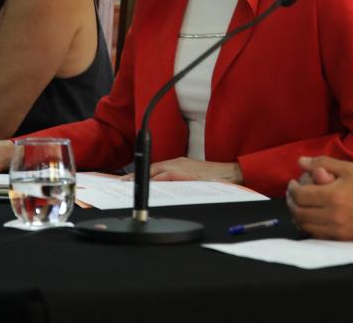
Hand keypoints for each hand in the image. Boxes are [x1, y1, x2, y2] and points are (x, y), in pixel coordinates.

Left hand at [122, 157, 242, 183]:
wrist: (229, 174)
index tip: (129, 178)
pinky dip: (154, 180)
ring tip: (128, 184)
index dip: (142, 172)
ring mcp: (180, 167)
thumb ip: (180, 180)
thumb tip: (167, 190)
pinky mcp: (184, 173)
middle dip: (136, 175)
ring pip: (155, 171)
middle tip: (122, 182)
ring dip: (141, 177)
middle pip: (152, 168)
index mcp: (178, 164)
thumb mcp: (193, 177)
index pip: (156, 167)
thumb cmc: (214, 178)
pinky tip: (145, 185)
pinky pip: (165, 176)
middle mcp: (177, 163)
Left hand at [286, 156, 352, 240]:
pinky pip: (315, 235)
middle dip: (291, 201)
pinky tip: (309, 216)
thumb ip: (322, 163)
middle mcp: (333, 215)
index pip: (300, 195)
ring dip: (296, 215)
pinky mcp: (340, 239)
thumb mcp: (347, 168)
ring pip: (304, 225)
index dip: (292, 188)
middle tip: (292, 194)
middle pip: (299, 211)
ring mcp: (337, 229)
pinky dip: (307, 226)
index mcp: (333, 195)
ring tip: (298, 204)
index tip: (292, 183)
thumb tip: (300, 161)